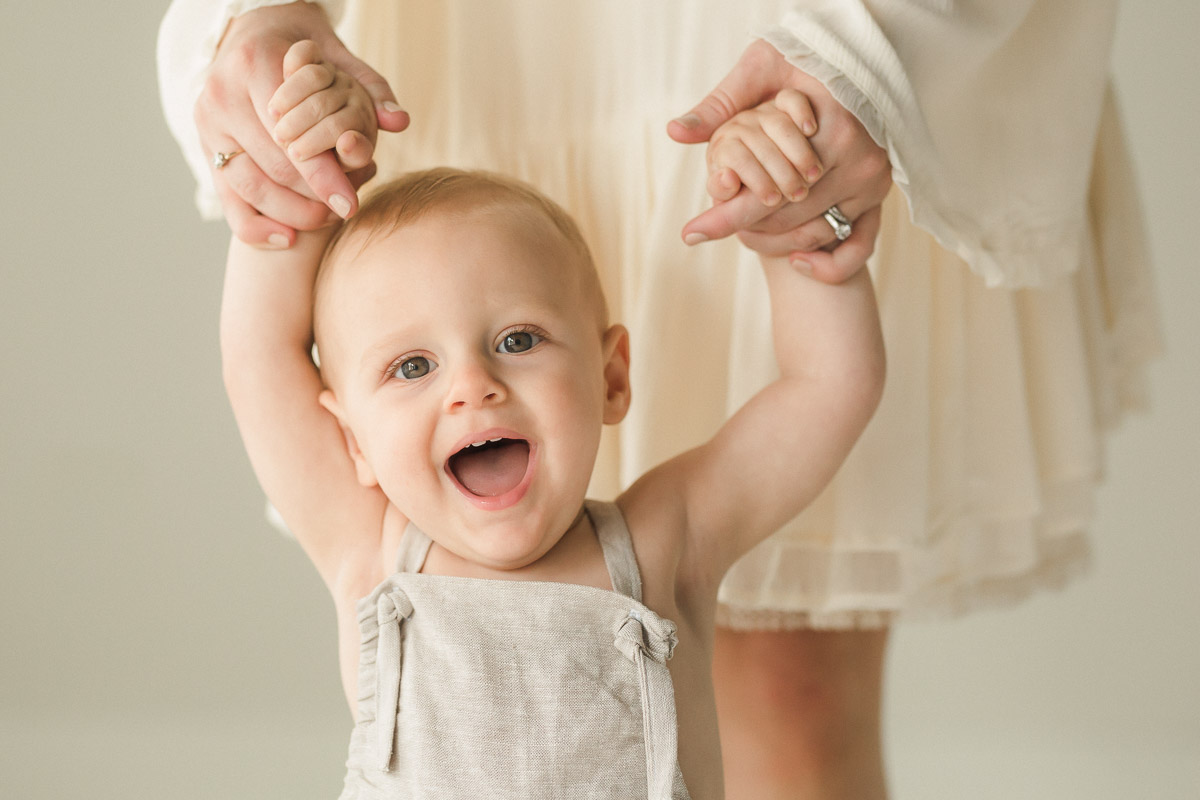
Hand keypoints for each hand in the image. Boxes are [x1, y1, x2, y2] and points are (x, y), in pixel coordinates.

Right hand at [195, 1, 408, 247]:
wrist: (254, 35)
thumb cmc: (306, 54)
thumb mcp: (339, 60)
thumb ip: (371, 89)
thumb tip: (399, 122)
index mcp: (253, 64)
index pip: (291, 135)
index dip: (323, 173)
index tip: (351, 203)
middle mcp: (222, 93)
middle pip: (273, 165)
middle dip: (311, 196)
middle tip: (344, 211)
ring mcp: (208, 124)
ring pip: (250, 186)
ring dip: (291, 212)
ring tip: (325, 219)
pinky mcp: (205, 148)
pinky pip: (228, 201)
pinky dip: (257, 227)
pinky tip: (288, 238)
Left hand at [669, 40, 890, 282]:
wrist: (851, 61)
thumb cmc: (803, 59)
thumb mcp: (759, 69)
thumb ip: (719, 104)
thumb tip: (676, 132)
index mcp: (834, 128)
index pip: (767, 189)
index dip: (725, 213)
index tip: (689, 233)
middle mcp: (859, 160)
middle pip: (787, 216)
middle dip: (745, 226)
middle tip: (709, 227)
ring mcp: (873, 181)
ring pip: (813, 233)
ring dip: (775, 240)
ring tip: (742, 230)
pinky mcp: (879, 195)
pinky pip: (854, 246)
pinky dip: (826, 263)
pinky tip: (795, 260)